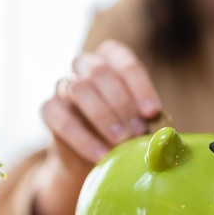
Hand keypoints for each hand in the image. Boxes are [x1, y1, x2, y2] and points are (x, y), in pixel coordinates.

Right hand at [43, 39, 162, 163]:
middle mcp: (85, 64)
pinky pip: (60, 118)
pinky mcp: (48, 109)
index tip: (153, 113)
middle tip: (137, 132)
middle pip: (100, 72)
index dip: (140, 87)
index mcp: (112, 58)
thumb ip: (150, 119)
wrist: (93, 155)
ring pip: (79, 89)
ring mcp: (63, 85)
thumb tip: (164, 131)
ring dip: (103, 118)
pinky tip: (100, 156)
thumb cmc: (126, 129)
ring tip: (121, 144)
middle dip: (121, 104)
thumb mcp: (141, 120)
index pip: (126, 64)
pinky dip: (83, 139)